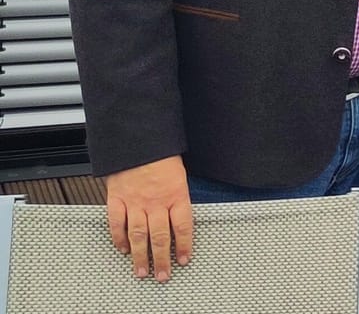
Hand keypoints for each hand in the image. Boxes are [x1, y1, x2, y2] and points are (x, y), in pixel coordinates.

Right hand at [105, 156, 192, 281]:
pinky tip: (122, 249)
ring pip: (138, 236)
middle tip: (162, 275)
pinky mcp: (117, 199)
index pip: (183, 227)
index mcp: (176, 195)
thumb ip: (178, 197)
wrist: (138, 140)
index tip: (184, 260)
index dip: (184, 246)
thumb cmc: (161, 155)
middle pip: (160, 237)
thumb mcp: (180, 175)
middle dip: (162, 259)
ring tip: (142, 271)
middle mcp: (156, 202)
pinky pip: (117, 224)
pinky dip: (118, 239)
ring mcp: (135, 202)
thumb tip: (179, 218)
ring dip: (140, 256)